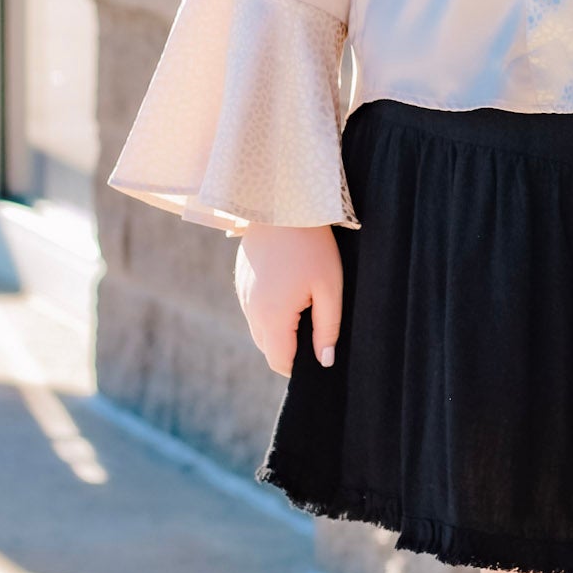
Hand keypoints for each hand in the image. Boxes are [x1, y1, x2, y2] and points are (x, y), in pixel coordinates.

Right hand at [232, 223, 342, 377]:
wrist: (282, 205)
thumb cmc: (312, 246)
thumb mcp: (329, 288)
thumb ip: (327, 328)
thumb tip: (324, 361)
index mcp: (272, 317)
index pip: (280, 362)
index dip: (299, 367)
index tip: (318, 356)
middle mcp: (251, 311)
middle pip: (269, 348)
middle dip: (290, 348)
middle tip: (316, 329)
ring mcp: (243, 295)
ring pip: (260, 329)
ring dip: (279, 329)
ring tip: (305, 305)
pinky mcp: (242, 281)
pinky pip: (255, 309)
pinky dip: (270, 311)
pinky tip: (290, 289)